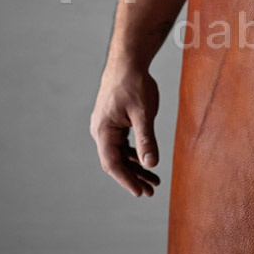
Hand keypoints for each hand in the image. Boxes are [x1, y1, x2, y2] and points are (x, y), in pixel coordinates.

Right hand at [90, 63, 160, 196]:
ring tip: (153, 180)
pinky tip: (146, 161)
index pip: (112, 164)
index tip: (140, 193)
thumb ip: (146, 139)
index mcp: (103, 130)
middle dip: (133, 177)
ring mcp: (106, 126)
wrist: (127, 61)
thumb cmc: (135, 83)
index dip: (126, 180)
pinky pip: (121, 144)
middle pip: (115, 161)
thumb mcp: (144, 112)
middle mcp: (100, 130)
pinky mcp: (113, 121)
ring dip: (135, 167)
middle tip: (151, 191)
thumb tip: (151, 164)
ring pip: (119, 153)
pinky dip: (134, 153)